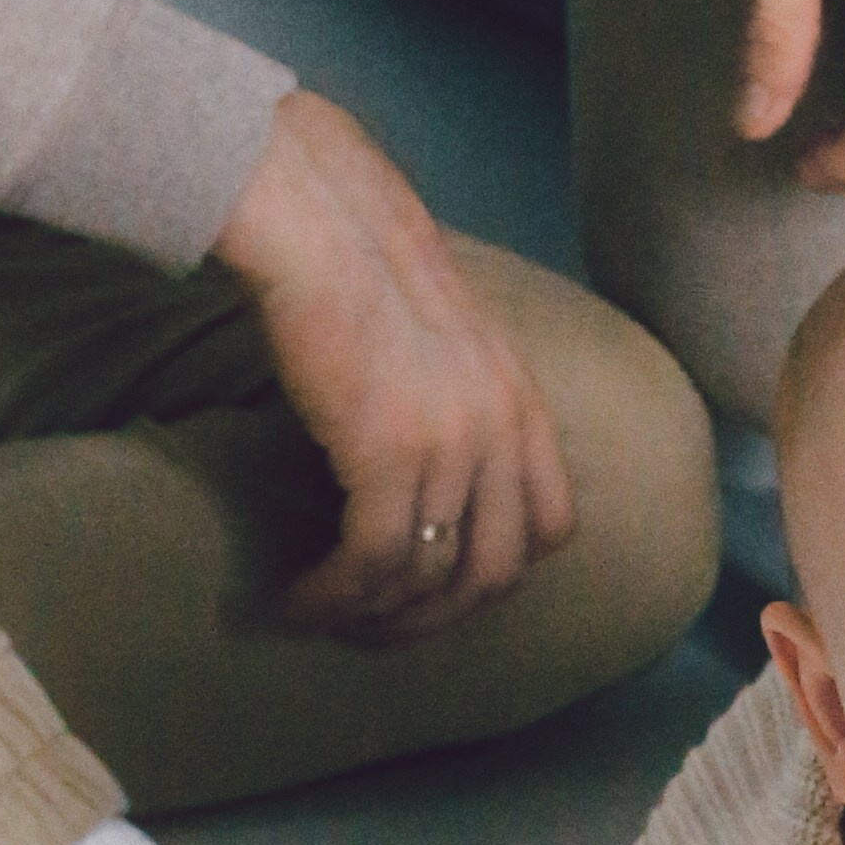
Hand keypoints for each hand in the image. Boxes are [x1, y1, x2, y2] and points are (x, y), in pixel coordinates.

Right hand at [213, 89, 574, 643]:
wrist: (310, 212)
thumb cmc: (350, 253)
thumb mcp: (436, 326)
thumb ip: (449, 387)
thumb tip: (407, 439)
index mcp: (521, 397)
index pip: (550, 526)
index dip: (498, 576)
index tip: (438, 591)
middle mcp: (501, 427)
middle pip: (495, 572)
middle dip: (434, 620)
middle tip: (374, 633)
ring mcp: (453, 443)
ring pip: (428, 578)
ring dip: (370, 618)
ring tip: (318, 620)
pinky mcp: (389, 453)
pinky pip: (371, 563)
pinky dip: (331, 597)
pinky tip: (293, 602)